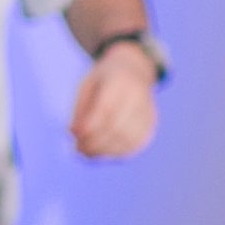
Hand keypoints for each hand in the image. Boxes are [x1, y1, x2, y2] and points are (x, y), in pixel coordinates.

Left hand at [70, 39, 161, 161]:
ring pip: (126, 139)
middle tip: (78, 149)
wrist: (134, 71)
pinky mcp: (150, 125)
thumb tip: (73, 133)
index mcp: (121, 80)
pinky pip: (133, 144)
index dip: (90, 126)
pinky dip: (115, 153)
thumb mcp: (87, 85)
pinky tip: (101, 153)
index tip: (74, 136)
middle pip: (117, 126)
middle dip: (95, 141)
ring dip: (104, 150)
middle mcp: (138, 96)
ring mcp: (147, 111)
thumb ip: (80, 108)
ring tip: (86, 153)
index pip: (106, 108)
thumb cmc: (103, 80)